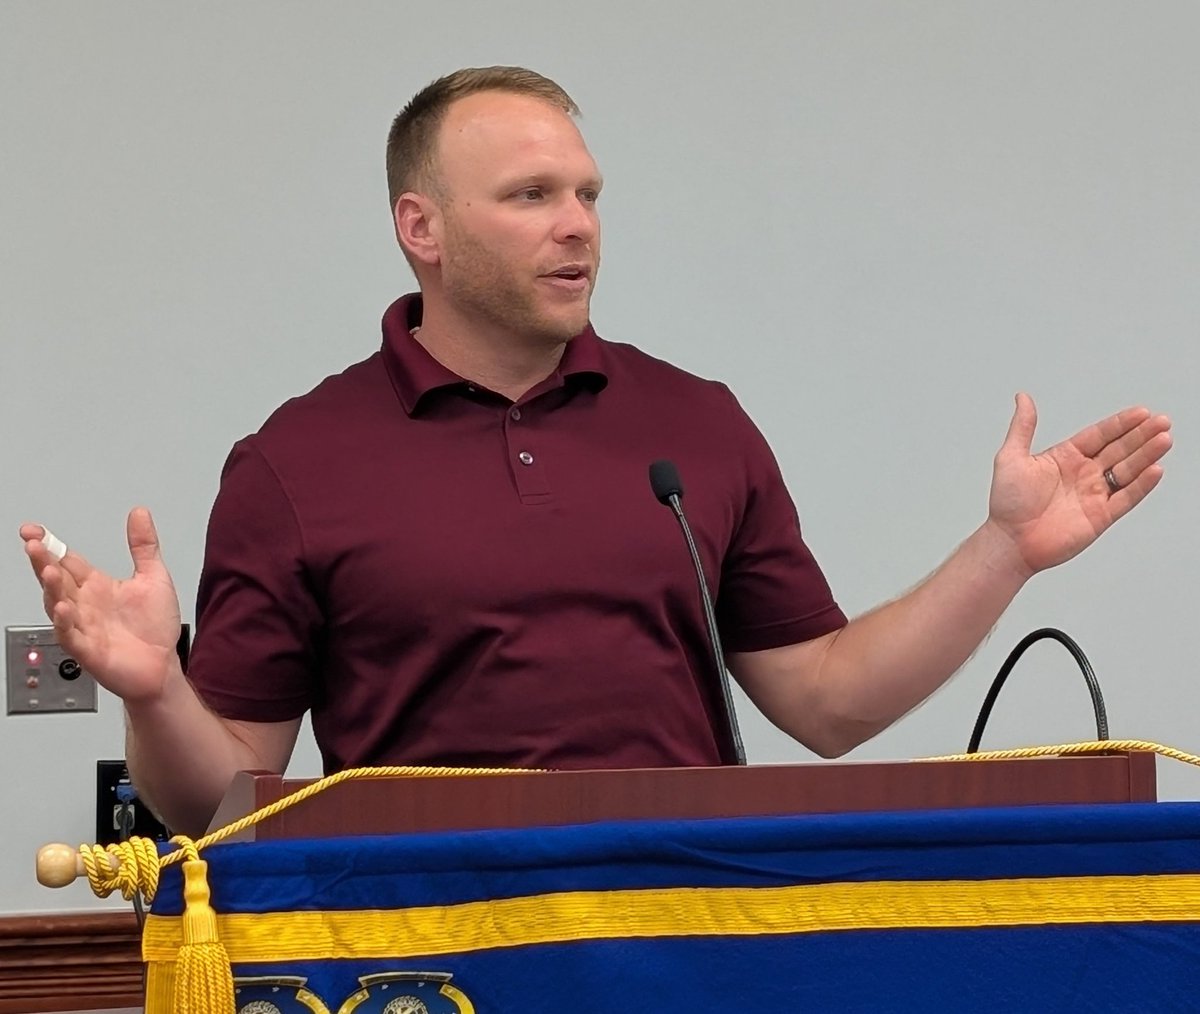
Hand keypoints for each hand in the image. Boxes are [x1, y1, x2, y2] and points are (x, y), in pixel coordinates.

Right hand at [19, 508, 182, 704]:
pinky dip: (64, 622)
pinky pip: (69, 635)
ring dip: (51, 588)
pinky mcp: (87, 649)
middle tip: (34, 543)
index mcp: (97, 585)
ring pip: (57, 604)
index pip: (66, 560)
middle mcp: (85, 604)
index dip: (50, 544)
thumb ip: (144, 546)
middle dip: (43, 561)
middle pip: (56, 579)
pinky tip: (62, 608)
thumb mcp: (154, 577)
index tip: (34, 530)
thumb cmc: (155, 628)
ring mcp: (83, 626)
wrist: (163, 667)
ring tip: (48, 570)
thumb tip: (138, 513)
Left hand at [987, 393, 1171, 574]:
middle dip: (1141, 435)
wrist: (1010, 541)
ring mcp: (1094, 495)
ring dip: (1146, 455)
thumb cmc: (1007, 502)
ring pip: (1127, 470)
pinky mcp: (1101, 516)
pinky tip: (1156, 469)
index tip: (1141, 412)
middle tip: (1162, 421)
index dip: (1120, 424)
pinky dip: (1141, 485)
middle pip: (1119, 450)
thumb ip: (1023, 427)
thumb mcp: (1012, 457)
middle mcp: (1083, 474)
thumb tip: (1023, 397)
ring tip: (1165, 439)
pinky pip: (1126, 498)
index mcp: (1066, 457)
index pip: (1099, 435)